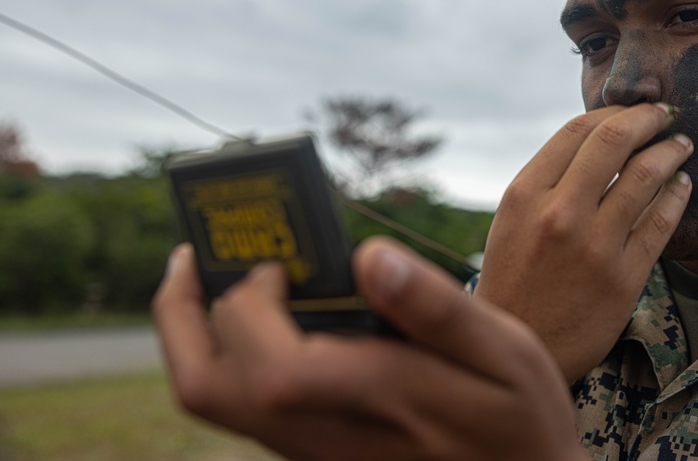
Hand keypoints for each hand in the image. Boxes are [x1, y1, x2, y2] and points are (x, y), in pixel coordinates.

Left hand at [152, 238, 588, 460]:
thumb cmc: (517, 416)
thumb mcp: (506, 354)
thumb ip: (437, 309)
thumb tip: (369, 256)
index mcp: (383, 405)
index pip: (274, 367)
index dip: (249, 305)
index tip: (276, 261)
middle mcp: (328, 439)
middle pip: (211, 391)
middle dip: (180, 315)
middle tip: (194, 256)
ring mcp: (314, 453)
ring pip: (218, 405)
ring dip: (193, 335)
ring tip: (209, 276)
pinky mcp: (312, 453)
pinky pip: (241, 407)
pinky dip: (224, 354)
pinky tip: (255, 315)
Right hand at [473, 103, 692, 382]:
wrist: (521, 344)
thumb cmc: (515, 278)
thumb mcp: (512, 220)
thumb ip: (548, 180)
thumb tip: (598, 138)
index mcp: (525, 194)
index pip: (577, 130)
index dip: (612, 110)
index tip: (631, 108)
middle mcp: (559, 214)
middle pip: (614, 140)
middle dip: (648, 118)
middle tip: (665, 113)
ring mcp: (595, 246)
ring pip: (646, 175)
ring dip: (670, 150)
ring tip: (681, 145)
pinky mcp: (625, 277)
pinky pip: (661, 220)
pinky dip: (678, 193)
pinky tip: (683, 184)